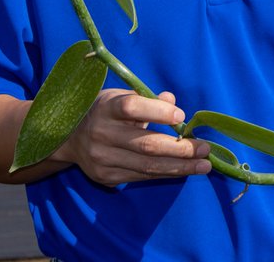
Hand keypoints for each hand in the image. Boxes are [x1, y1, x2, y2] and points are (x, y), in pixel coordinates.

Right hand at [52, 88, 211, 185]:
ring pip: (147, 166)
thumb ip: (147, 99)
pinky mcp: (106, 177)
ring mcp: (103, 159)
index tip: (181, 117)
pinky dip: (165, 173)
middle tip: (205, 149)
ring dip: (180, 167)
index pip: (131, 108)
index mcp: (106, 108)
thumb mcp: (121, 97)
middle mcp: (102, 134)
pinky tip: (183, 170)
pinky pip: (141, 176)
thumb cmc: (105, 111)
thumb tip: (172, 101)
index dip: (157, 112)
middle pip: (146, 144)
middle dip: (181, 149)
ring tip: (203, 165)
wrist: (69, 138)